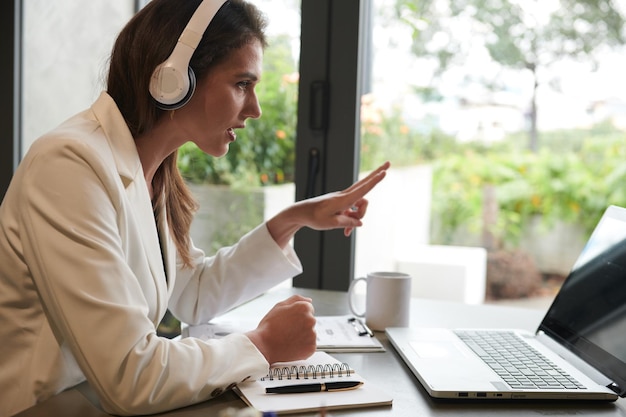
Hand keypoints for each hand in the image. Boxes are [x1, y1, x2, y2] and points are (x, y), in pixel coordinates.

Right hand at [245, 295, 316, 364]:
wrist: (264, 347)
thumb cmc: (269, 327)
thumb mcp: (279, 306)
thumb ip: (296, 299)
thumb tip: (309, 300)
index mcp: (304, 308)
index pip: (309, 309)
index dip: (297, 314)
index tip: (290, 320)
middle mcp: (311, 320)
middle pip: (310, 321)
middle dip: (301, 324)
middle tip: (287, 330)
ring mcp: (312, 335)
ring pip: (310, 333)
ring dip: (302, 335)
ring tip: (288, 338)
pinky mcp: (311, 348)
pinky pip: (310, 345)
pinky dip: (303, 346)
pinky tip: (292, 346)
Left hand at [267, 161, 389, 247]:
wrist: (301, 213)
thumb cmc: (314, 217)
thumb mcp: (332, 223)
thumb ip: (348, 222)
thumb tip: (359, 222)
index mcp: (343, 200)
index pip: (362, 189)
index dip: (374, 182)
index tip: (384, 173)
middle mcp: (345, 196)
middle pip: (364, 184)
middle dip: (377, 175)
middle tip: (389, 164)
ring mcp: (343, 198)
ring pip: (360, 205)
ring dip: (358, 218)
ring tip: (347, 231)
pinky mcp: (341, 203)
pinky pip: (353, 210)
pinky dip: (352, 219)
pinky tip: (346, 230)